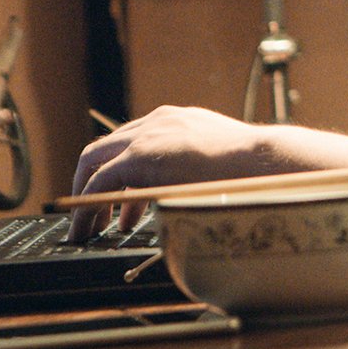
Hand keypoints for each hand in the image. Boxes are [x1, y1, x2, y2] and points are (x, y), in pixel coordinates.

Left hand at [66, 107, 347, 241]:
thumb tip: (183, 194)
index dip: (116, 172)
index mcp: (175, 122)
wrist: (261, 161)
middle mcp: (156, 121)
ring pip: (94, 161)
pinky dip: (88, 204)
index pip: (130, 142)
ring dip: (86, 195)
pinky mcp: (140, 154)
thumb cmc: (248, 169)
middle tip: (92, 214)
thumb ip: (191, 169)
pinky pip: (100, 180)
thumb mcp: (212, 162)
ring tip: (89, 227)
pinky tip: (89, 227)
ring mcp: (147, 134)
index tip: (115, 200)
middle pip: (103, 148)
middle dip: (90, 183)